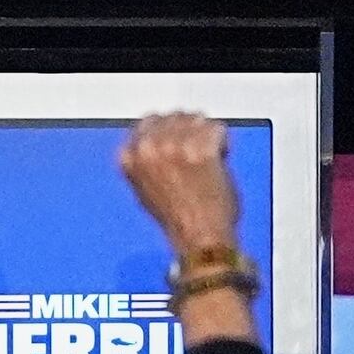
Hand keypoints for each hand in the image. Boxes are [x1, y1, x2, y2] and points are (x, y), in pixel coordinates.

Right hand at [116, 111, 240, 260]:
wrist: (198, 238)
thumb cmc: (174, 221)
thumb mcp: (143, 190)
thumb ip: (145, 162)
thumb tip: (157, 145)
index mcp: (130, 156)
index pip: (147, 123)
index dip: (166, 130)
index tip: (178, 138)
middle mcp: (149, 146)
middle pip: (172, 116)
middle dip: (187, 128)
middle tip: (198, 144)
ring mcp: (176, 145)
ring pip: (196, 118)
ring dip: (205, 132)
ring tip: (209, 153)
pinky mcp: (202, 148)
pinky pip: (217, 129)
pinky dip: (223, 141)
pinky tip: (221, 157)